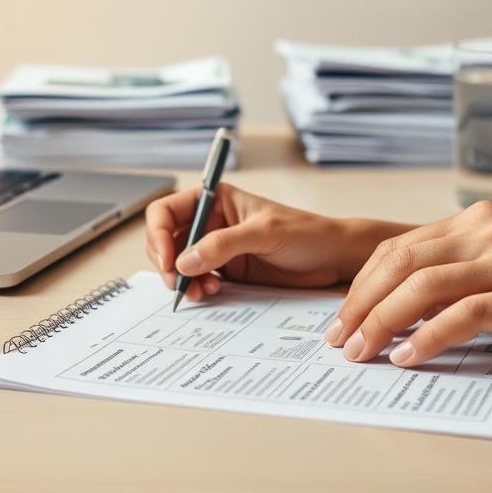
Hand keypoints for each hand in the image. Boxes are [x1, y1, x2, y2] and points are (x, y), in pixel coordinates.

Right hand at [144, 183, 410, 301]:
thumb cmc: (307, 233)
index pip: (167, 211)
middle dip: (167, 262)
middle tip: (179, 282)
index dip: (158, 234)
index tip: (166, 259)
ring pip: (179, 264)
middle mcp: (211, 222)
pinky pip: (197, 280)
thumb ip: (223, 245)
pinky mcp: (227, 271)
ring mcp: (217, 249)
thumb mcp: (264, 233)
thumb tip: (183, 261)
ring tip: (200, 291)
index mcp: (216, 200)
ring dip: (181, 280)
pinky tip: (209, 292)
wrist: (334, 259)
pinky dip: (196, 289)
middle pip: (166, 240)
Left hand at [326, 201, 491, 365]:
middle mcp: (489, 230)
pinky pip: (467, 313)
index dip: (363, 282)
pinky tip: (410, 357)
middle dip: (360, 303)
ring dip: (383, 321)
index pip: (399, 246)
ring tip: (361, 352)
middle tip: (339, 339)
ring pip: (424, 284)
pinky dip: (430, 336)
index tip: (343, 315)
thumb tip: (414, 309)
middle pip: (400, 261)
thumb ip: (470, 274)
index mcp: (479, 221)